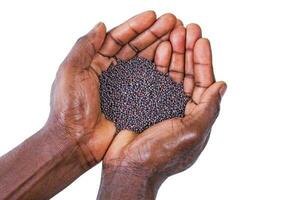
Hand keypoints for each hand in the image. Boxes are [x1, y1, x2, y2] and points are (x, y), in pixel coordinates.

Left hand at [47, 11, 176, 164]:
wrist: (77, 143)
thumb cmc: (69, 110)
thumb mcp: (70, 72)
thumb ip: (84, 46)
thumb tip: (101, 25)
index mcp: (96, 61)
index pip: (118, 38)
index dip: (135, 26)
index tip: (153, 16)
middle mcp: (112, 71)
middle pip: (136, 47)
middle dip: (154, 33)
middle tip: (172, 22)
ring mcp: (126, 86)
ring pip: (146, 61)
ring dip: (161, 47)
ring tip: (177, 35)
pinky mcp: (135, 101)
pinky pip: (150, 82)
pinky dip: (162, 70)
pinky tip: (173, 59)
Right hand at [98, 23, 226, 198]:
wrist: (128, 166)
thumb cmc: (160, 155)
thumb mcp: (192, 132)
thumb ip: (209, 108)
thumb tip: (222, 85)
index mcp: (196, 116)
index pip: (203, 83)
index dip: (203, 61)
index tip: (201, 40)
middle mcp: (181, 109)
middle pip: (187, 74)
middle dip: (188, 52)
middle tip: (188, 30)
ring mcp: (162, 104)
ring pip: (171, 73)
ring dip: (174, 54)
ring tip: (173, 34)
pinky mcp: (145, 101)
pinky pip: (153, 79)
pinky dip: (157, 64)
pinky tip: (159, 50)